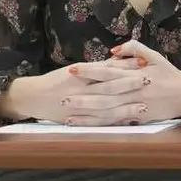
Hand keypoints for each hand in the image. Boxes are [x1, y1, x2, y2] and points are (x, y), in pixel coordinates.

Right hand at [0, 56, 138, 123]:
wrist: (32, 97)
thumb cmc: (56, 81)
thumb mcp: (74, 69)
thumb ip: (96, 67)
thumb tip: (118, 59)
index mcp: (80, 74)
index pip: (106, 68)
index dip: (125, 66)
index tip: (142, 62)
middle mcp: (81, 89)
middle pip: (109, 87)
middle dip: (129, 84)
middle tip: (148, 80)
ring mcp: (79, 106)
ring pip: (106, 107)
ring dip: (125, 107)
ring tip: (143, 107)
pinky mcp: (78, 119)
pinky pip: (98, 121)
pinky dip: (113, 121)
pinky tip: (127, 122)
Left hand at [62, 40, 180, 125]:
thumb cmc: (170, 73)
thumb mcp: (155, 55)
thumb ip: (135, 48)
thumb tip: (114, 48)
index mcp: (134, 73)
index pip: (107, 71)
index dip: (89, 70)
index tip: (72, 69)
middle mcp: (132, 89)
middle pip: (103, 92)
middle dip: (82, 93)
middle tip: (62, 94)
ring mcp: (134, 105)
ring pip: (106, 109)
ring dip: (86, 111)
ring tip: (68, 111)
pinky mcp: (137, 117)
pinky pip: (115, 120)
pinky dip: (99, 122)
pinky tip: (85, 123)